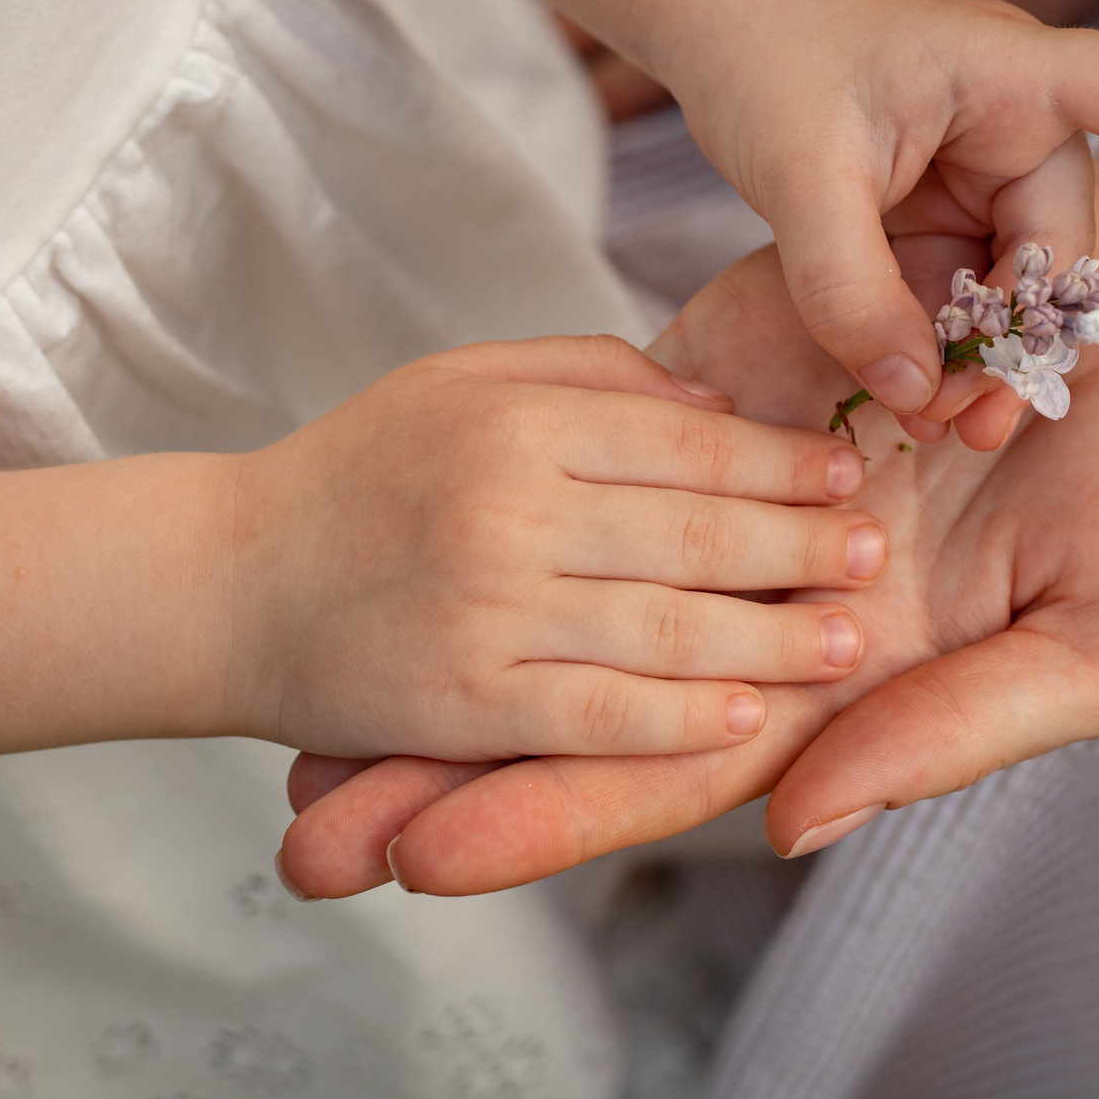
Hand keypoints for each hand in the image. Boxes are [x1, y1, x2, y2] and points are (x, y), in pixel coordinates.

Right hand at [226, 334, 881, 762]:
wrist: (223, 581)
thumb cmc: (361, 471)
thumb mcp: (467, 379)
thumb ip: (592, 377)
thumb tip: (717, 403)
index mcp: (517, 419)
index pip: (687, 439)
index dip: (784, 457)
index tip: (851, 467)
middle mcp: (508, 506)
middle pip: (696, 530)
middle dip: (803, 545)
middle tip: (875, 552)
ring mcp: (488, 608)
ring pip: (667, 627)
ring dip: (773, 638)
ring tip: (846, 640)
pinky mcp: (465, 703)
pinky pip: (597, 717)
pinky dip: (680, 721)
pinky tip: (747, 717)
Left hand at [275, 162, 1098, 893]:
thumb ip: (948, 735)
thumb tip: (790, 827)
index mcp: (864, 680)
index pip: (679, 765)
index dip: (552, 811)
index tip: (416, 858)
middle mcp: (790, 598)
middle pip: (596, 689)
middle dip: (459, 759)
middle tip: (308, 827)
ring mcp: (764, 482)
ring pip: (584, 570)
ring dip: (458, 632)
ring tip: (312, 699)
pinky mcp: (759, 369)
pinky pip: (624, 432)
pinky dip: (528, 479)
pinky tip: (422, 512)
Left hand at [642, 0, 1098, 428]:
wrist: (710, 16)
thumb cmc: (764, 54)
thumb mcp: (799, 175)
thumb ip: (851, 288)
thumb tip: (917, 393)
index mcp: (1016, 73)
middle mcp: (1017, 121)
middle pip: (1065, 249)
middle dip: (1026, 342)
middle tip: (970, 428)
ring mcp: (980, 170)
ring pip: (1014, 288)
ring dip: (980, 358)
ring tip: (933, 427)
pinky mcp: (938, 210)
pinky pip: (964, 292)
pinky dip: (940, 345)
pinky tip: (906, 397)